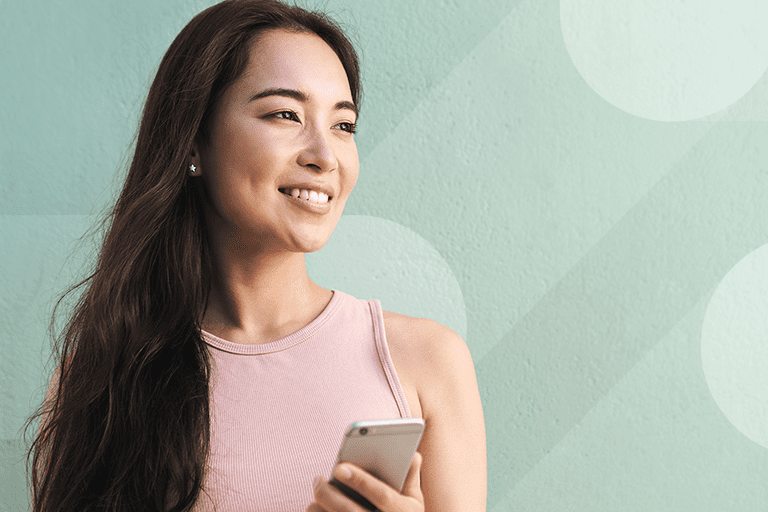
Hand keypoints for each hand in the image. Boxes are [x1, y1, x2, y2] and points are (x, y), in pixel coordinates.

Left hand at [306, 451, 423, 511]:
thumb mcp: (414, 503)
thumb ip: (410, 478)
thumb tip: (413, 454)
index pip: (381, 495)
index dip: (361, 480)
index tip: (339, 467)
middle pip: (349, 510)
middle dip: (329, 493)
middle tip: (317, 479)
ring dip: (319, 508)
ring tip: (316, 495)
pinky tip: (317, 509)